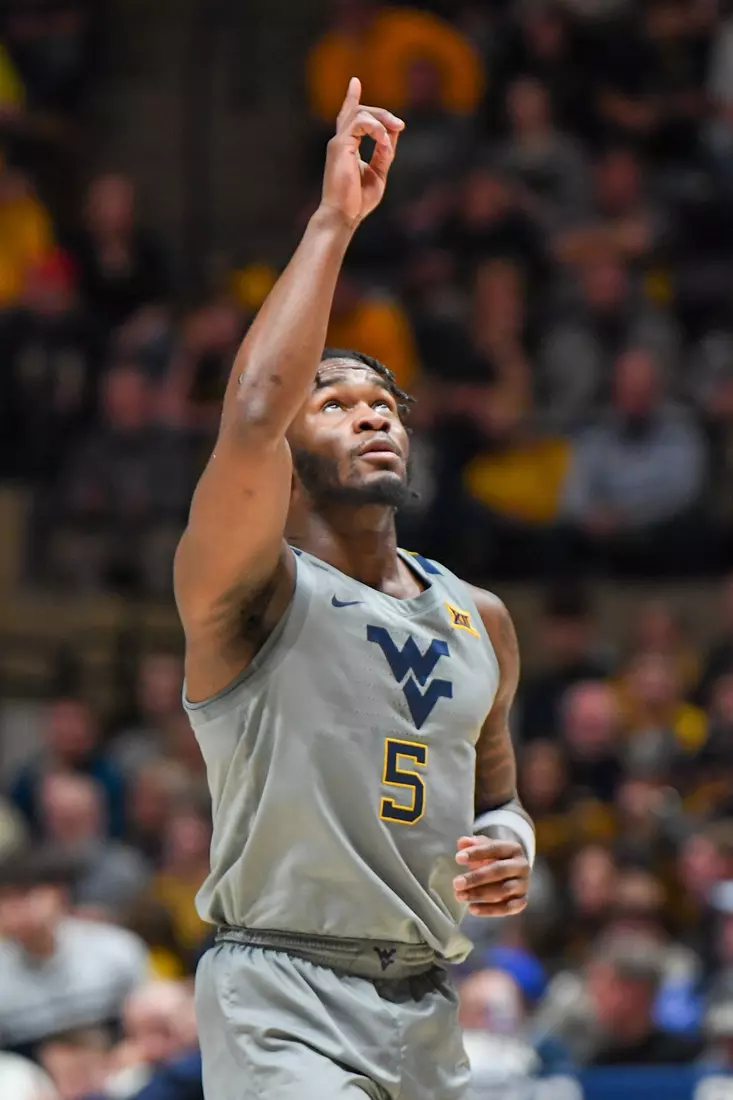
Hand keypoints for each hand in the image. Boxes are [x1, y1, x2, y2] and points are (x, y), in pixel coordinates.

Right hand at [320, 77, 403, 227]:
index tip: (354, 81)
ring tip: (397, 130)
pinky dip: (377, 130)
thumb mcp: (378, 173)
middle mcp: (340, 142)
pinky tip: (385, 143)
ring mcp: (338, 142)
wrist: (343, 215)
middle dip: (382, 113)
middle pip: (358, 111)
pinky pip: (361, 124)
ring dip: (382, 120)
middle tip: (400, 124)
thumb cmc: (357, 201)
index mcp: (347, 148)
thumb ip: (384, 153)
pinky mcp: (340, 146)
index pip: (348, 118)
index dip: (351, 98)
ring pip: (361, 114)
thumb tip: (393, 133)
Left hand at [453, 835, 529, 916]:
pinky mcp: (522, 901)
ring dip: (479, 894)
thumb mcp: (486, 847)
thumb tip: (462, 842)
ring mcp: (523, 885)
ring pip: (503, 891)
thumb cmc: (495, 858)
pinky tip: (471, 908)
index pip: (494, 849)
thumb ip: (474, 844)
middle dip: (476, 877)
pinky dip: (489, 910)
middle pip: (499, 871)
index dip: (476, 853)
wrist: (513, 873)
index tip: (457, 858)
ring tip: (459, 896)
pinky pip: (507, 908)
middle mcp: (522, 866)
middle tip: (456, 883)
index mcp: (514, 848)